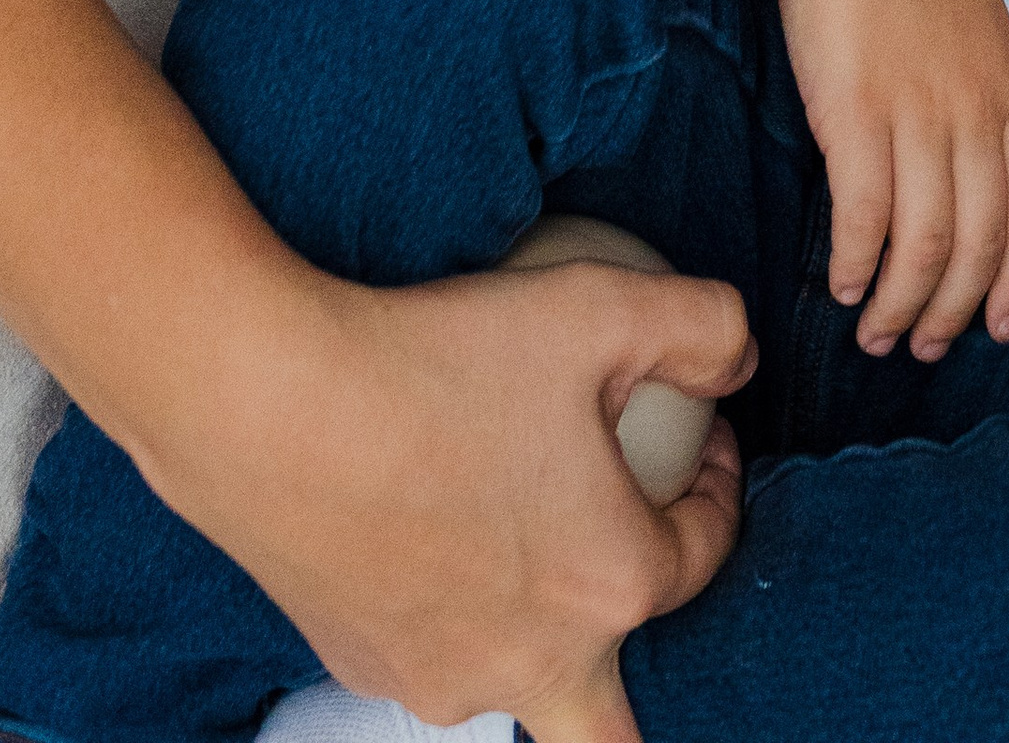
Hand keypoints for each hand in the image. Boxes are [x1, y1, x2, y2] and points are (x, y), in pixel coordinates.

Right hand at [146, 253, 753, 742]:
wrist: (268, 406)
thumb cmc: (438, 360)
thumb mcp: (601, 307)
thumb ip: (703, 325)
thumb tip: (740, 353)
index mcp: (609, 587)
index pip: (704, 554)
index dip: (717, 486)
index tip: (697, 433)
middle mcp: (532, 661)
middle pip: (614, 733)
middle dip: (639, 686)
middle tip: (625, 586)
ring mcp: (440, 676)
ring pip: (514, 683)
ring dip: (540, 626)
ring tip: (524, 521)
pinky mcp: (362, 662)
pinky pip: (431, 651)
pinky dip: (448, 603)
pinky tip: (428, 515)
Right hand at [770, 0, 1008, 363]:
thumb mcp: (976, 23)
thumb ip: (982, 91)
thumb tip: (971, 161)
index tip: (1001, 327)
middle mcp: (976, 110)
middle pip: (979, 242)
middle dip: (954, 311)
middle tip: (925, 351)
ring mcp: (919, 113)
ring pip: (924, 247)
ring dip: (902, 306)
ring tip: (877, 337)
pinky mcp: (856, 112)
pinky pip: (864, 219)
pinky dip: (856, 267)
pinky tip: (841, 288)